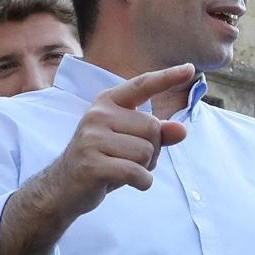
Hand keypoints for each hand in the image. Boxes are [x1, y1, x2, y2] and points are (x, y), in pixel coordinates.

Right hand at [48, 64, 193, 217]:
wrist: (63, 186)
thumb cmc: (104, 159)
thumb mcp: (131, 142)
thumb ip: (157, 133)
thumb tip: (181, 130)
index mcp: (108, 103)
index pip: (142, 85)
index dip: (167, 77)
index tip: (190, 68)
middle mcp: (98, 115)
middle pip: (153, 128)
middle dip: (152, 150)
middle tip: (129, 159)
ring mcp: (92, 138)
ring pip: (146, 152)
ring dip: (145, 168)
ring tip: (122, 169)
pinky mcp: (92, 164)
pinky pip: (137, 172)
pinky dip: (142, 182)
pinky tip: (129, 183)